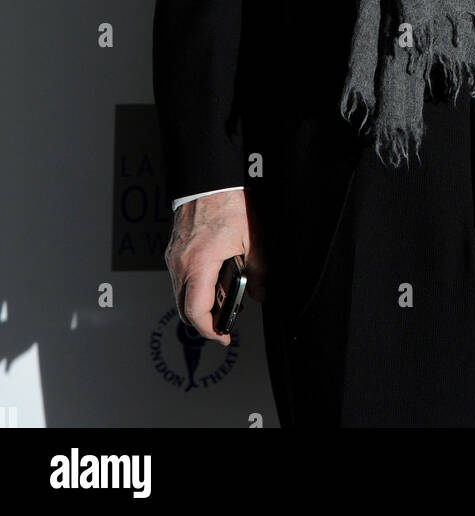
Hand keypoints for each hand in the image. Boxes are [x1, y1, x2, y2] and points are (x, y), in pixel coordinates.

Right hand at [164, 189, 265, 345]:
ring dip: (198, 304)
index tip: (223, 336)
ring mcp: (174, 257)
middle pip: (184, 309)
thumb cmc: (228, 203)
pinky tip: (212, 281)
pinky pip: (179, 279)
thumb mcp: (252, 238)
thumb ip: (258, 271)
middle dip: (203, 322)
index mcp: (199, 264)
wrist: (209, 179)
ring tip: (223, 300)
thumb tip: (260, 295)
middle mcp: (180, 263)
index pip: (196, 311)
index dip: (210, 330)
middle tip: (224, 324)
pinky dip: (193, 288)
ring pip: (180, 295)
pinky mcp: (174, 250)